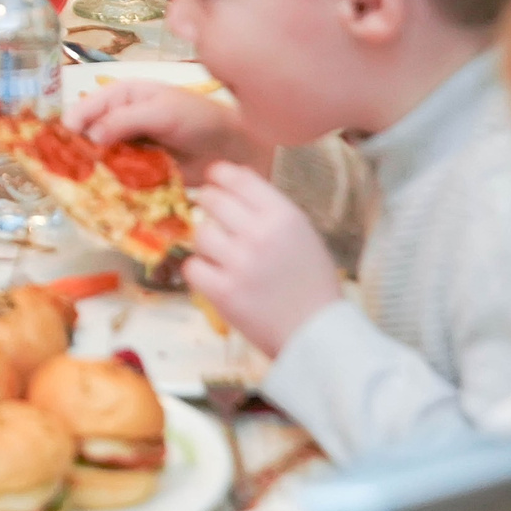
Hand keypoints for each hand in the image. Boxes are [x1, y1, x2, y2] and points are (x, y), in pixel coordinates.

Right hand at [64, 80, 266, 181]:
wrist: (231, 149)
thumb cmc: (198, 119)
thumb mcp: (162, 111)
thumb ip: (126, 120)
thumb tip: (91, 136)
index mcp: (122, 96)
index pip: (88, 106)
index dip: (73, 122)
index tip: (62, 140)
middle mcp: (119, 121)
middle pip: (88, 134)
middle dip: (77, 150)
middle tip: (64, 168)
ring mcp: (128, 148)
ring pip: (100, 159)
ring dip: (91, 171)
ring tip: (78, 186)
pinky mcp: (137, 173)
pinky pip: (117, 178)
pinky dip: (109, 186)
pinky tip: (100, 196)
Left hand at [185, 162, 343, 355]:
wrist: (318, 335)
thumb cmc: (312, 284)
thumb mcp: (303, 234)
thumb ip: (270, 208)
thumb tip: (235, 177)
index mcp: (284, 216)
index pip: (237, 177)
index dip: (219, 175)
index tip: (213, 179)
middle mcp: (260, 234)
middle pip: (212, 200)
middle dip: (207, 204)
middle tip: (211, 215)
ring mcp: (239, 263)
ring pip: (199, 233)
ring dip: (207, 243)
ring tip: (223, 256)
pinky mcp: (223, 291)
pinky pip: (192, 266)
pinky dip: (200, 271)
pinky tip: (216, 277)